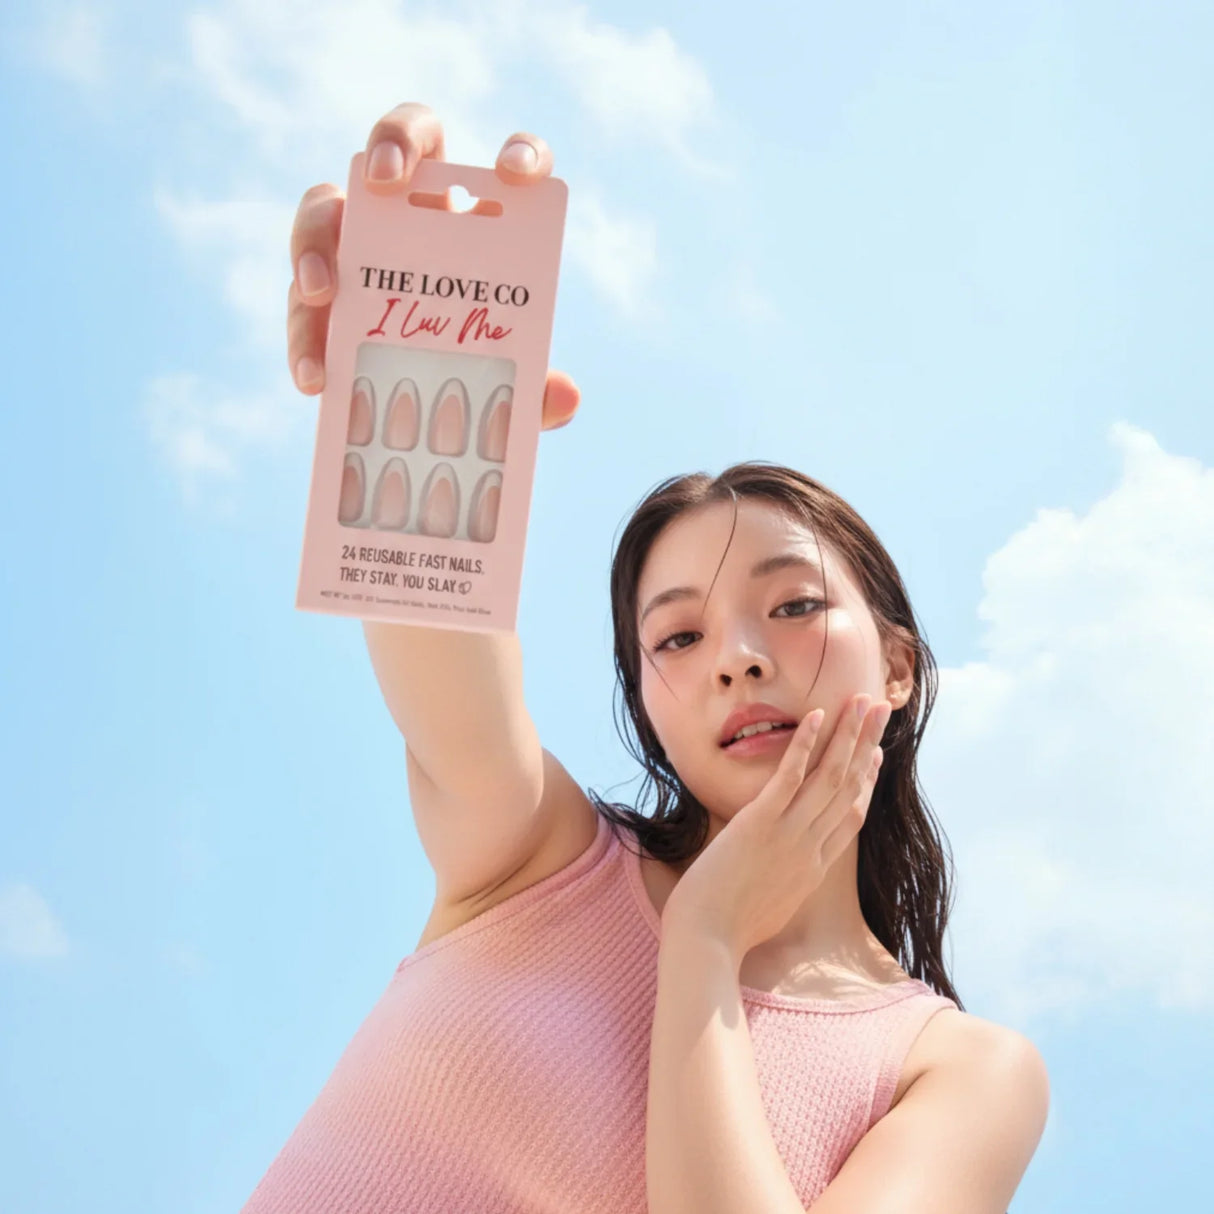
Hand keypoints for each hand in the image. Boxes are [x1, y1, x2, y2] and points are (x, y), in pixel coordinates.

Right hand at [286, 101, 580, 427]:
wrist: (427, 414)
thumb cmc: (481, 379)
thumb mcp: (510, 391)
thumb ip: (538, 391)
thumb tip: (565, 397)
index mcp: (488, 224)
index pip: (513, 165)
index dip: (522, 154)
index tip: (517, 175)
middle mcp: (423, 211)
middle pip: (404, 137)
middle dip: (390, 141)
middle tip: (384, 182)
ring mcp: (362, 239)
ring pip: (326, 203)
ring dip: (316, 237)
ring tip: (322, 293)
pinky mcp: (320, 285)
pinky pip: (299, 293)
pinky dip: (302, 333)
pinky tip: (315, 376)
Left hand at [660, 693, 892, 961]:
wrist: (707, 941)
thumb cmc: (728, 931)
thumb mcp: (771, 908)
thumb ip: (785, 884)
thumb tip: (784, 871)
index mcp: (814, 868)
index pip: (850, 815)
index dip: (865, 781)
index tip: (875, 755)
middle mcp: (811, 847)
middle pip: (849, 787)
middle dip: (867, 743)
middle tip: (881, 710)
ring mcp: (789, 834)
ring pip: (829, 776)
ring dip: (848, 734)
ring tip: (861, 700)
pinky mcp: (761, 823)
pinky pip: (789, 777)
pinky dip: (805, 746)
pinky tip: (816, 717)